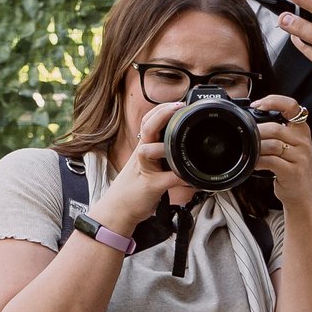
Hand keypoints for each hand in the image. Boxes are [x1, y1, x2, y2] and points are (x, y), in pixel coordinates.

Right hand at [89, 100, 197, 234]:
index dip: (161, 109)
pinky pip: (167, 179)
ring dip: (164, 146)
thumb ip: (160, 156)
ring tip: (179, 142)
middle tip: (178, 106)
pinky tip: (193, 177)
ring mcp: (144, 170)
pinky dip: (182, 177)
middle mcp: (141, 155)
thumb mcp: (146, 166)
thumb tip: (182, 151)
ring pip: (149, 150)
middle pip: (146, 128)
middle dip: (162, 114)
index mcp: (142, 148)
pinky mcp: (151, 186)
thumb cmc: (134, 187)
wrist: (118, 209)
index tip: (178, 102)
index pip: (147, 121)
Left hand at [252, 95, 311, 211]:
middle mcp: (303, 141)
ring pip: (273, 144)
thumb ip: (277, 132)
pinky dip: (258, 161)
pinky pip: (271, 161)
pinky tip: (254, 163)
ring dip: (256, 147)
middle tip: (245, 135)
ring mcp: (301, 156)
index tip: (257, 105)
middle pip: (276, 127)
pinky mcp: (294, 171)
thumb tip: (251, 121)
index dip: (274, 101)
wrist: (303, 195)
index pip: (292, 106)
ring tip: (249, 151)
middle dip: (256, 131)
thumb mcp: (290, 146)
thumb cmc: (292, 169)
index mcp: (302, 129)